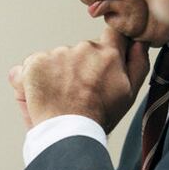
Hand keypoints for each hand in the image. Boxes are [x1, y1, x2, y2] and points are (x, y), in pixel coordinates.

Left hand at [13, 28, 149, 130]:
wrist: (68, 135)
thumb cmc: (99, 118)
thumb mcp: (129, 93)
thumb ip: (138, 63)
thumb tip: (138, 43)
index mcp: (109, 53)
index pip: (112, 34)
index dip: (107, 45)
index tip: (99, 62)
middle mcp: (84, 48)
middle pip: (81, 50)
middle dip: (78, 67)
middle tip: (77, 92)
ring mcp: (58, 53)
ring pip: (56, 59)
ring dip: (56, 74)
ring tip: (59, 98)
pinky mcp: (35, 62)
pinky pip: (30, 67)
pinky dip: (32, 80)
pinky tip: (40, 97)